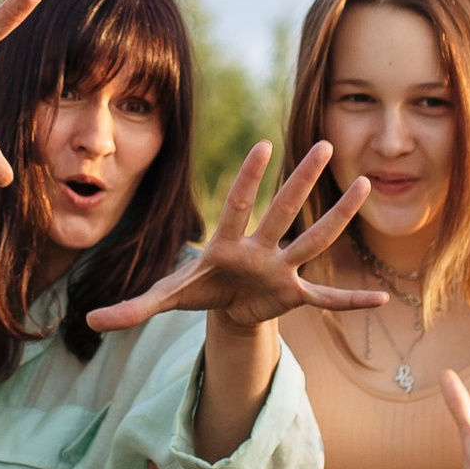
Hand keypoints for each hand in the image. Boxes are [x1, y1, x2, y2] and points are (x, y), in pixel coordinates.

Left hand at [86, 140, 384, 333]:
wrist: (222, 308)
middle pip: (283, 211)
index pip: (238, 206)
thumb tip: (88, 323)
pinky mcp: (293, 294)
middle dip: (301, 182)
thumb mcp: (163, 299)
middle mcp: (259, 249)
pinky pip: (326, 298)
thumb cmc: (196, 290)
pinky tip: (381, 302)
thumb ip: (130, 309)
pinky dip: (350, 301)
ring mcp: (280, 269)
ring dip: (338, 217)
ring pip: (313, 240)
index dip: (248, 179)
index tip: (262, 146)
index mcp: (227, 244)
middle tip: (324, 145)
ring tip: (365, 184)